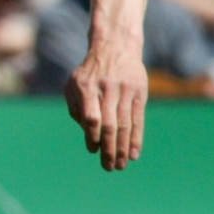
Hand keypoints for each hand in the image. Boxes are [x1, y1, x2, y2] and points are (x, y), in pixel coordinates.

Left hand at [64, 38, 146, 171]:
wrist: (115, 46)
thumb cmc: (91, 71)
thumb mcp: (75, 83)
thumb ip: (75, 107)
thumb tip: (86, 133)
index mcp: (87, 87)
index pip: (91, 117)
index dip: (92, 136)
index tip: (93, 150)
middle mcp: (106, 89)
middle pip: (109, 125)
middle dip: (109, 149)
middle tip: (108, 167)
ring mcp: (124, 90)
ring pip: (124, 125)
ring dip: (123, 148)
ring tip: (121, 165)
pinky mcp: (139, 92)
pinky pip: (138, 120)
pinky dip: (136, 139)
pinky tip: (134, 154)